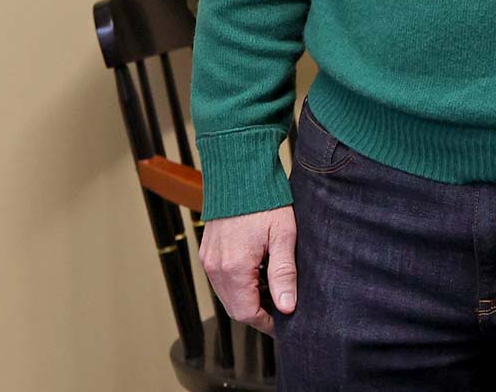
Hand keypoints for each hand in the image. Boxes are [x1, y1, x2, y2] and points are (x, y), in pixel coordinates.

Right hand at [198, 205, 296, 335]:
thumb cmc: (264, 201)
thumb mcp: (283, 236)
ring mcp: (209, 259)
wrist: (240, 173)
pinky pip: (220, 279)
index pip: (247, 313)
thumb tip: (287, 307)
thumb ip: (284, 274)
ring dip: (247, 298)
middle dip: (258, 312)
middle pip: (235, 308)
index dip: (267, 322)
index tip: (284, 321)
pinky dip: (237, 284)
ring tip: (271, 287)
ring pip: (227, 295)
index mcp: (234, 267)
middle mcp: (215, 267)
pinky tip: (256, 274)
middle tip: (281, 306)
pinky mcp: (207, 252)